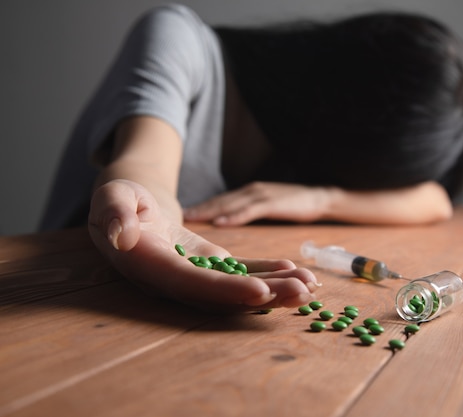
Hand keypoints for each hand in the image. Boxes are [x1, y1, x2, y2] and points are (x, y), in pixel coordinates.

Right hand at [88, 179, 319, 310]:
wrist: (128, 206)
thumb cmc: (118, 198)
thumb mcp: (112, 197)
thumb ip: (115, 214)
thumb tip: (121, 235)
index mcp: (150, 265)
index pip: (190, 283)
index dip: (225, 291)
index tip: (260, 292)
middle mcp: (174, 280)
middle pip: (222, 295)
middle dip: (264, 294)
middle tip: (303, 291)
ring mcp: (194, 275)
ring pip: (235, 288)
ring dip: (274, 287)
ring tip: (309, 284)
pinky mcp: (207, 265)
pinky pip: (238, 272)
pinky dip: (265, 271)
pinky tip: (292, 269)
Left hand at [183, 181, 330, 225]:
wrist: (320, 197)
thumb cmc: (295, 205)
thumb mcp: (268, 205)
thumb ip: (250, 209)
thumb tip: (230, 219)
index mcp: (249, 193)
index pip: (221, 200)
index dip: (202, 207)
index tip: (184, 215)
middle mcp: (251, 191)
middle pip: (220, 200)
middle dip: (199, 208)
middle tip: (179, 216)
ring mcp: (261, 195)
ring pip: (230, 204)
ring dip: (209, 211)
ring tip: (192, 218)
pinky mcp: (271, 203)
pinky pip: (248, 211)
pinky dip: (233, 216)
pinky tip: (220, 222)